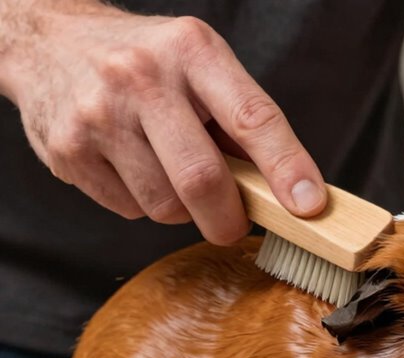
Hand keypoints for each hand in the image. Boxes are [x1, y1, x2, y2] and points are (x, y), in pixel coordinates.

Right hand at [0, 6, 325, 243]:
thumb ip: (244, 120)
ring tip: (170, 171)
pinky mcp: (67, 150)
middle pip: (202, 179)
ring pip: (165, 205)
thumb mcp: (202, 65)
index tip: (308, 206)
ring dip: (182, 208)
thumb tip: (293, 188)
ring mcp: (99, 115)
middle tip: (234, 224)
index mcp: (192, 51)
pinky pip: (128, 209)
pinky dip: (142, 202)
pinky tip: (133, 167)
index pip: (253, 118)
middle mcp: (141, 77)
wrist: (49, 42)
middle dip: (228, 218)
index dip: (286, 168)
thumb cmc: (146, 60)